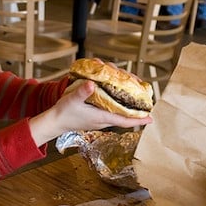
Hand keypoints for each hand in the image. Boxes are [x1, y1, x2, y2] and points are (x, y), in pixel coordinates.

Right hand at [29, 79, 151, 145]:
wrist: (54, 122)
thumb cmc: (63, 113)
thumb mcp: (72, 100)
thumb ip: (82, 92)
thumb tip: (92, 83)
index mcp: (101, 117)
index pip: (125, 120)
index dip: (139, 120)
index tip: (151, 118)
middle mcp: (103, 119)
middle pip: (124, 112)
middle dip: (134, 103)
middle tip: (140, 89)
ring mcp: (100, 118)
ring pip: (118, 109)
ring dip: (124, 98)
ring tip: (128, 83)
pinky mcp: (95, 115)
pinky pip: (110, 108)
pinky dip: (115, 99)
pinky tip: (114, 89)